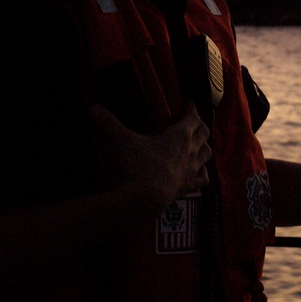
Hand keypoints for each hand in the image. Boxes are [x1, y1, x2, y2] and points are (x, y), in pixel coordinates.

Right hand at [88, 103, 211, 210]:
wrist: (146, 198)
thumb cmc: (139, 166)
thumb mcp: (124, 141)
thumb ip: (110, 124)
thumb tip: (93, 108)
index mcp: (180, 135)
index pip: (193, 117)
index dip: (191, 109)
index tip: (187, 104)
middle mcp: (190, 150)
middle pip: (204, 133)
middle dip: (199, 125)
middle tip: (191, 122)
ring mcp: (191, 169)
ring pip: (207, 154)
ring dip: (204, 146)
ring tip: (197, 144)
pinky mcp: (188, 186)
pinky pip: (202, 178)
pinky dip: (202, 173)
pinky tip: (198, 172)